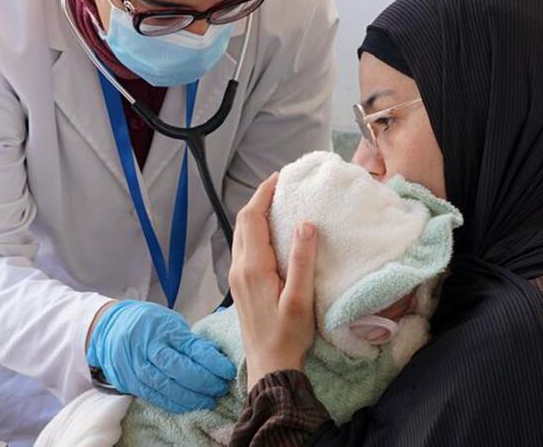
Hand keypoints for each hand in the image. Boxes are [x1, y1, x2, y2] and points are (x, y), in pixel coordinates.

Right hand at [86, 300, 236, 412]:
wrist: (108, 328)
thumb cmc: (146, 323)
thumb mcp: (169, 322)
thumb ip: (189, 340)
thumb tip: (215, 357)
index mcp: (163, 329)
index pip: (192, 348)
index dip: (213, 362)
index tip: (227, 371)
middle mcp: (149, 348)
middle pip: (180, 370)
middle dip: (205, 382)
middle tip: (220, 388)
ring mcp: (137, 366)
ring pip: (168, 387)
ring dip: (192, 398)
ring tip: (208, 400)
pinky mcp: (130, 382)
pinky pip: (155, 397)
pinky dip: (174, 403)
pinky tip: (188, 405)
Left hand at [229, 173, 318, 389]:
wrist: (269, 365)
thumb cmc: (288, 335)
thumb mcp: (300, 298)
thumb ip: (302, 260)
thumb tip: (305, 224)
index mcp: (252, 267)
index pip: (252, 218)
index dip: (264, 193)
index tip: (280, 177)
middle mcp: (239, 268)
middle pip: (244, 222)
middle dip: (260, 200)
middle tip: (283, 186)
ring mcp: (237, 278)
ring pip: (242, 235)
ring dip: (256, 215)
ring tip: (280, 204)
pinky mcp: (240, 286)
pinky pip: (244, 248)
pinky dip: (256, 231)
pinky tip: (274, 234)